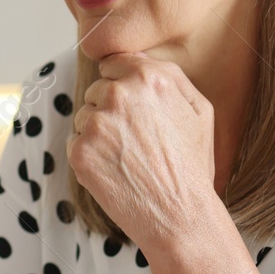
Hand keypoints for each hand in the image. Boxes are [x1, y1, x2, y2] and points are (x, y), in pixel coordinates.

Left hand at [66, 52, 216, 253]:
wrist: (181, 217)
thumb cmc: (191, 165)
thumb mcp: (200, 110)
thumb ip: (169, 75)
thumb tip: (137, 57)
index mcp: (148, 78)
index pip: (113, 64)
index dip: (123, 87)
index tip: (135, 112)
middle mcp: (118, 95)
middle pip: (97, 91)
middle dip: (112, 112)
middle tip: (138, 142)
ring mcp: (96, 123)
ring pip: (85, 117)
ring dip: (99, 134)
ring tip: (129, 158)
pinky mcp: (79, 151)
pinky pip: (75, 142)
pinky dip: (90, 156)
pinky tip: (115, 171)